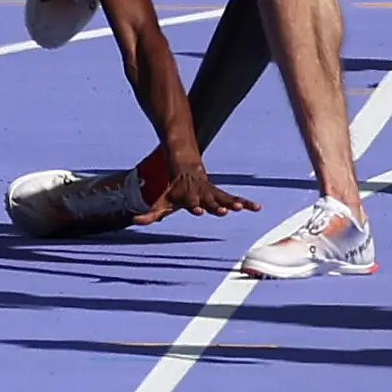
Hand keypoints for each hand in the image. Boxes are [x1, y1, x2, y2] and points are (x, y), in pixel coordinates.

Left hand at [137, 156, 255, 222]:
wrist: (187, 170)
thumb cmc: (174, 191)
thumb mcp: (161, 202)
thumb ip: (150, 214)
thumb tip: (135, 221)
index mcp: (188, 198)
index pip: (192, 203)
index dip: (194, 206)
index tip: (198, 210)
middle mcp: (202, 195)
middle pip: (210, 201)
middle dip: (216, 206)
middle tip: (223, 211)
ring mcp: (213, 194)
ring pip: (224, 199)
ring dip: (233, 203)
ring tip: (241, 208)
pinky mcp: (221, 195)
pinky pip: (235, 199)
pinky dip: (246, 203)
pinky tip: (257, 207)